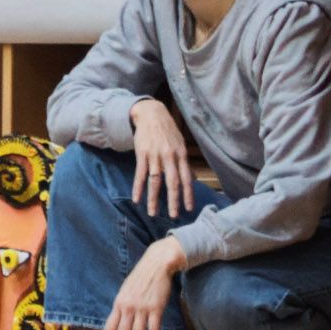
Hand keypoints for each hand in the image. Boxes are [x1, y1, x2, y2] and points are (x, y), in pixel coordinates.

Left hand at [96, 238, 187, 329]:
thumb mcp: (126, 292)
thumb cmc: (141, 279)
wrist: (156, 265)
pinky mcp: (156, 308)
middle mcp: (127, 308)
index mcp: (118, 304)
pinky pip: (154, 329)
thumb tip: (118, 322)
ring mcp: (142, 309)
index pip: (109, 328)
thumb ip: (122, 307)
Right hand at [128, 100, 200, 216]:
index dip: (188, 194)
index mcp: (181, 155)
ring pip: (155, 181)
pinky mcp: (142, 154)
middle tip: (174, 215)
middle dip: (173, 200)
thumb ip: (185, 163)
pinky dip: (138, 187)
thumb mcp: (180, 144)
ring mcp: (155, 155)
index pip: (186, 178)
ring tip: (152, 212)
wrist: (151, 114)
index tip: (190, 209)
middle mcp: (169, 157)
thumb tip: (194, 178)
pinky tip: (136, 198)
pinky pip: (140, 174)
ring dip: (153, 198)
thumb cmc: (167, 130)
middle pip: (172, 182)